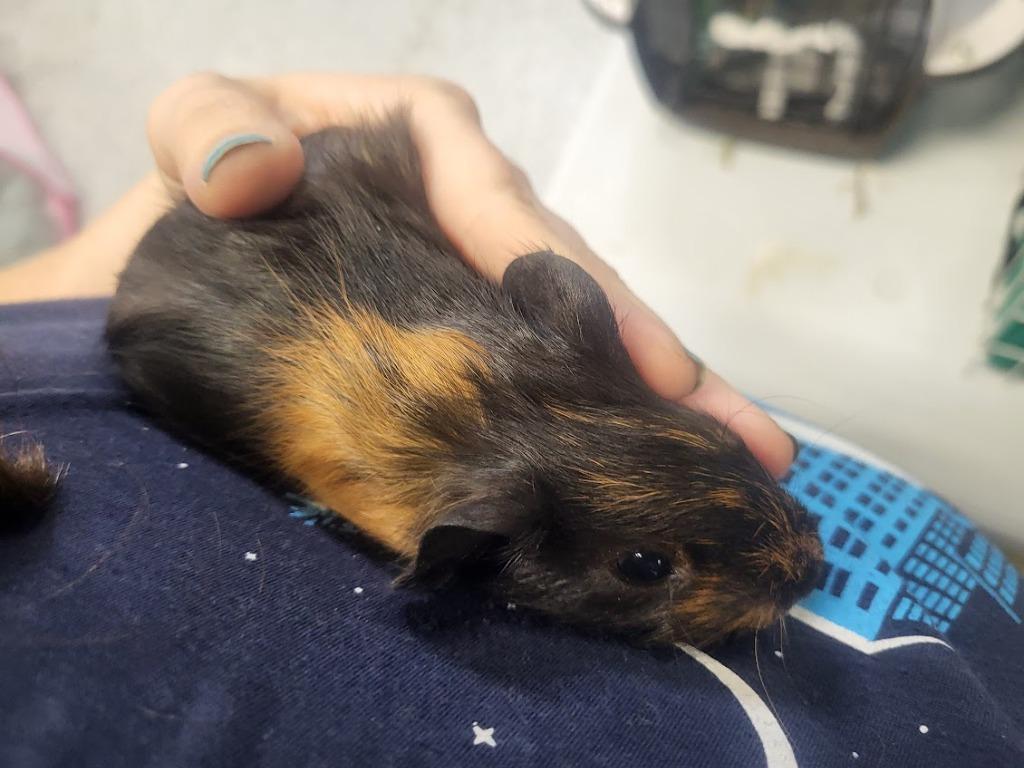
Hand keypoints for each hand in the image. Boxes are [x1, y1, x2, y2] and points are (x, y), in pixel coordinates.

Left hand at [3, 72, 796, 476]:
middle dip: (657, 359)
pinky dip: (596, 419)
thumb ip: (211, 127)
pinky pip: (543, 374)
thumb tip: (256, 172)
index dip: (575, 284)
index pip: (506, 210)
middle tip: (744, 435)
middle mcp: (471, 212)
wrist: (175, 275)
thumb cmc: (193, 188)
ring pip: (578, 336)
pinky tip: (656, 461)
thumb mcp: (194, 130)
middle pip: (574, 280)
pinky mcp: (471, 343)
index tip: (641, 362)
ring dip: (657, 401)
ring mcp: (478, 283)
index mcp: (422, 147)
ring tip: (742, 457)